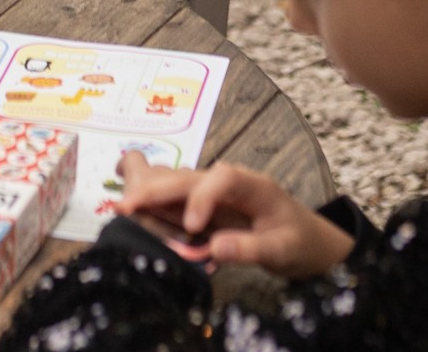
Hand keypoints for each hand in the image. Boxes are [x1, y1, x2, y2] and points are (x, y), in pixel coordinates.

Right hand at [116, 161, 352, 278]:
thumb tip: (216, 249)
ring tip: (120, 201)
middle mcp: (226, 182)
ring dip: (145, 188)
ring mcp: (211, 191)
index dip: (202, 198)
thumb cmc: (299, 241)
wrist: (307, 240)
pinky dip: (151, 202)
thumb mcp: (283, 250)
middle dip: (154, 189)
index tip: (191, 227)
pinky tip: (131, 208)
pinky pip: (172, 199)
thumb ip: (251, 248)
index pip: (222, 178)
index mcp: (252, 185)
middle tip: (125, 207)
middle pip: (185, 177)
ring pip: (173, 182)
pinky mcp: (201, 205)